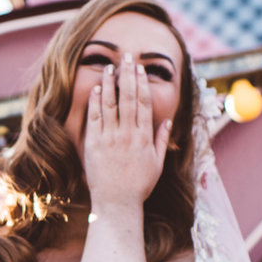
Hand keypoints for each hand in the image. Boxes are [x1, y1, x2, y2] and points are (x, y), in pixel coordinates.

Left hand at [78, 57, 165, 212]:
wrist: (116, 203)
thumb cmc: (138, 186)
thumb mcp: (156, 164)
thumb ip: (162, 140)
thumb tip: (167, 121)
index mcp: (144, 137)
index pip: (144, 103)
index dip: (142, 83)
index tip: (141, 69)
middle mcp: (128, 134)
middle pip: (128, 98)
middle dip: (128, 75)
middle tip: (128, 57)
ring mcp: (110, 138)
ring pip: (111, 104)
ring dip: (111, 83)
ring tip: (111, 67)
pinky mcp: (94, 144)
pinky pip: (95, 118)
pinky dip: (96, 102)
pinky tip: (97, 88)